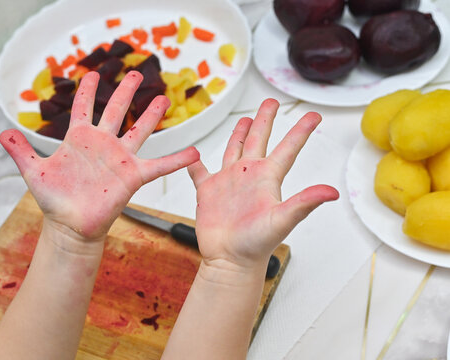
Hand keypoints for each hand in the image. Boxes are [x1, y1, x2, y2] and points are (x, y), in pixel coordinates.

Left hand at [0, 71, 198, 243]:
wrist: (71, 225)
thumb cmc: (54, 200)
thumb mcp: (34, 172)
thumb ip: (20, 151)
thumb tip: (1, 132)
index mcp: (79, 139)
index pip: (83, 108)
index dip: (88, 91)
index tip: (92, 75)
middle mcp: (102, 144)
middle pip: (115, 111)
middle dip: (124, 92)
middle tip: (135, 74)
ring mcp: (119, 158)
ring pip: (138, 130)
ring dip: (150, 115)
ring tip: (163, 99)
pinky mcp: (133, 175)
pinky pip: (158, 165)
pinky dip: (176, 159)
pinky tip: (193, 153)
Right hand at [188, 99, 338, 271]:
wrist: (229, 259)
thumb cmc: (256, 244)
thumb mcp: (281, 220)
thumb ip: (304, 202)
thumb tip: (332, 192)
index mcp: (267, 177)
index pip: (288, 148)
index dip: (301, 131)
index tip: (314, 116)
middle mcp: (248, 175)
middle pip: (258, 139)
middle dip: (264, 120)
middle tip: (270, 102)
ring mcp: (228, 182)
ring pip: (233, 150)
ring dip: (238, 134)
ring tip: (244, 119)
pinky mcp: (208, 191)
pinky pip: (199, 172)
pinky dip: (194, 162)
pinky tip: (193, 153)